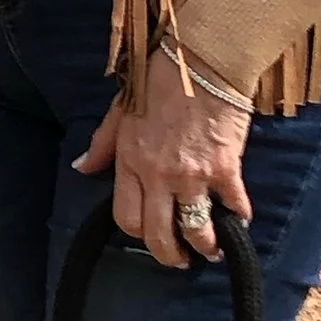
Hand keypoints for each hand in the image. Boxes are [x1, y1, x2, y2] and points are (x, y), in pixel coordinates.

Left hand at [76, 75, 251, 268]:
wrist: (200, 60)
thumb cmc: (157, 80)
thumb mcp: (119, 111)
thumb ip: (101, 146)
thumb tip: (80, 168)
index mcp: (130, 161)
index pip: (126, 217)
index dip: (138, 234)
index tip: (150, 236)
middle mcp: (158, 174)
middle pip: (159, 234)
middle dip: (171, 255)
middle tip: (181, 261)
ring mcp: (192, 174)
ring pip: (196, 228)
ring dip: (205, 246)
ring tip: (210, 250)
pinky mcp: (225, 168)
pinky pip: (234, 206)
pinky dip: (239, 217)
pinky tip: (240, 220)